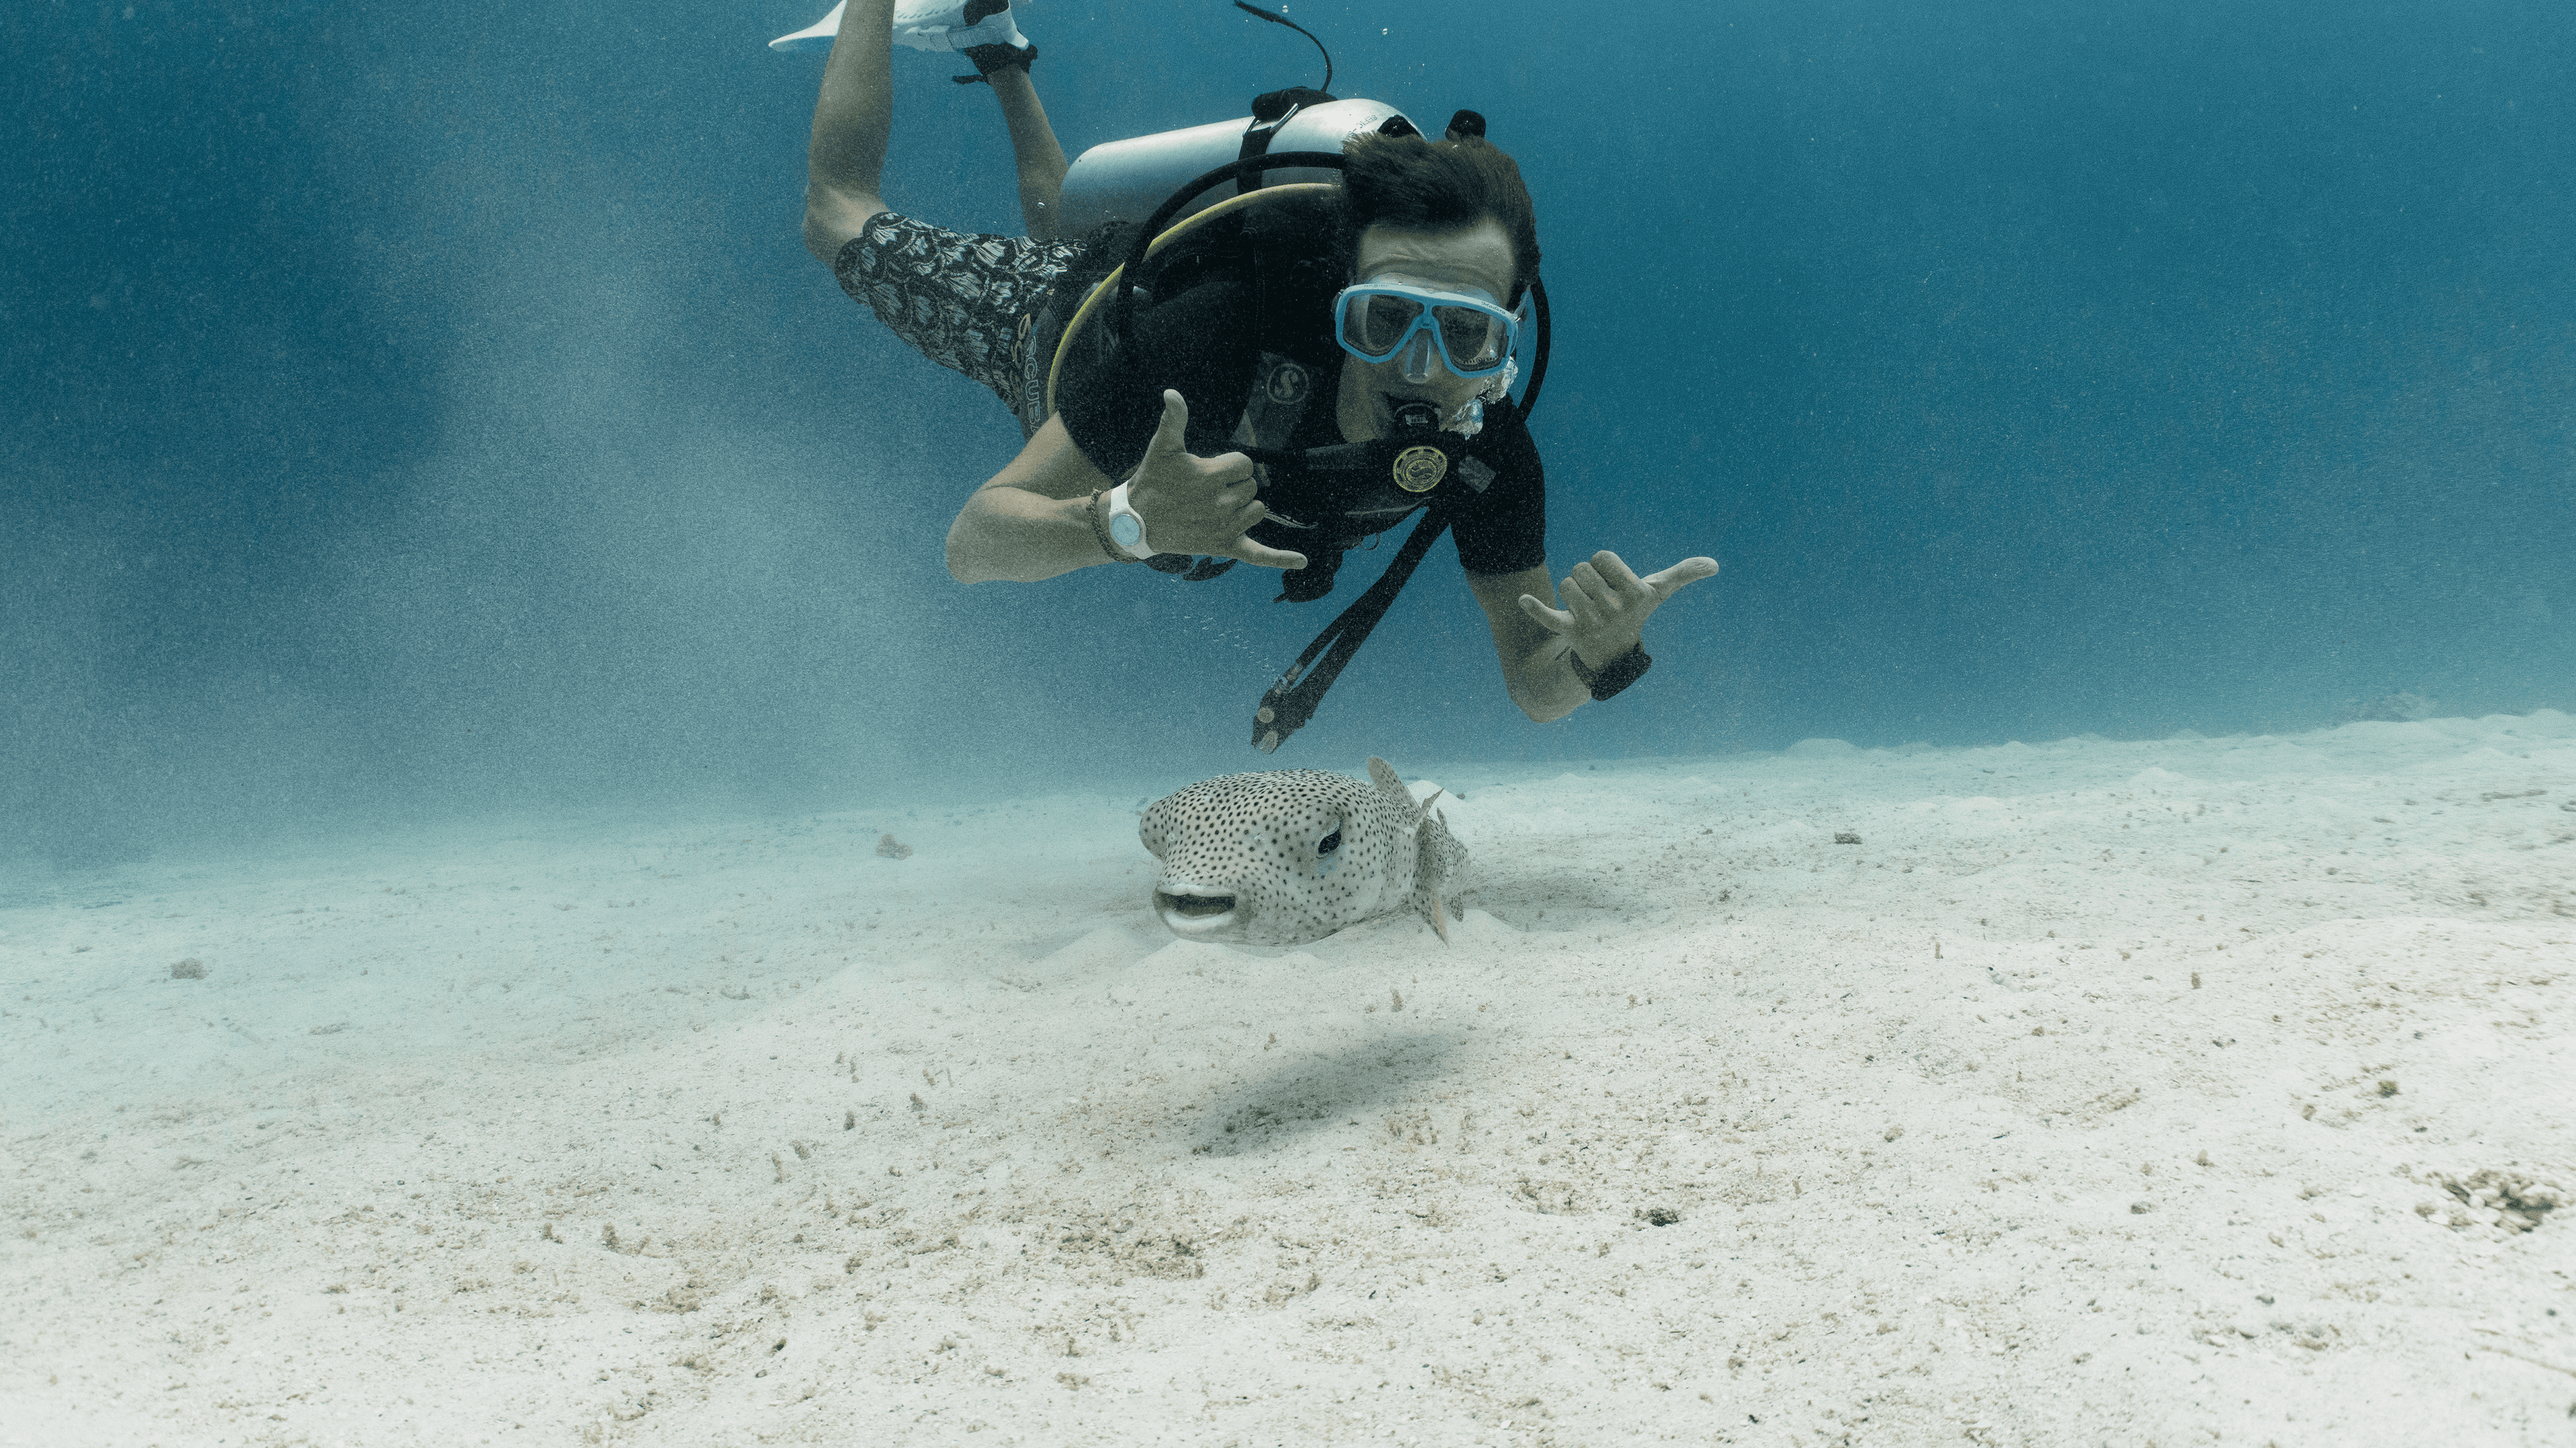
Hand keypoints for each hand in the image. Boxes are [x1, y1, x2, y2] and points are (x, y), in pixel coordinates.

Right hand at [1124, 391, 1308, 569]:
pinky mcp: (1224, 546)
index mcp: (1210, 476)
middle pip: (1252, 486)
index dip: (1230, 465)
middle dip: (1234, 485)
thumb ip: (1174, 419)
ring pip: (1256, 509)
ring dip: (1243, 506)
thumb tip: (1172, 393)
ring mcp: (1224, 527)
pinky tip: (1303, 561)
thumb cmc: (1152, 481)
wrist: (1137, 521)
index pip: (1245, 464)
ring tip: (1215, 508)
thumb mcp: (1163, 447)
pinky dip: (1280, 558)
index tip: (1208, 471)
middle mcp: (1221, 503)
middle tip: (1205, 492)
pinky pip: (1259, 554)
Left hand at [1515, 550, 1719, 666]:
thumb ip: (1683, 574)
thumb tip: (1714, 564)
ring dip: (1571, 592)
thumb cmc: (1633, 614)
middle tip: (1597, 599)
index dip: (1603, 565)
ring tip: (1584, 609)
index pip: (1602, 556)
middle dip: (1586, 578)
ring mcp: (1591, 622)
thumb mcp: (1657, 593)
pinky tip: (1522, 601)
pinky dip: (1535, 609)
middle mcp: (1614, 609)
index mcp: (1634, 594)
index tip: (1612, 583)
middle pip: (1581, 569)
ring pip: (1565, 584)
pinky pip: (1547, 617)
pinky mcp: (1567, 632)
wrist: (1611, 655)